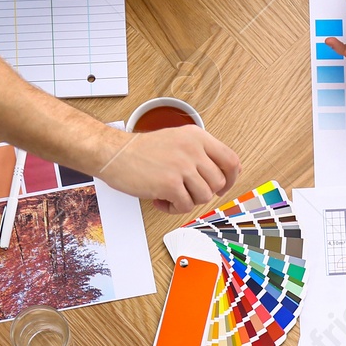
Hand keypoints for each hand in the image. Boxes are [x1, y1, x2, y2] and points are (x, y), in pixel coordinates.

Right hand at [97, 125, 240, 212]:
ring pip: (204, 196)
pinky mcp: (170, 184)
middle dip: (203, 192)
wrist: (114, 153)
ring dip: (188, 201)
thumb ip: (200, 152)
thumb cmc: (142, 150)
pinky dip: (174, 208)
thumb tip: (222, 174)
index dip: (231, 178)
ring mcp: (182, 166)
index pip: (231, 160)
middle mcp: (193, 149)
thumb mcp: (177, 140)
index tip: (222, 187)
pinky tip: (161, 199)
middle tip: (186, 191)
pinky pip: (185, 206)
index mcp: (197, 137)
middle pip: (218, 183)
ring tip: (171, 194)